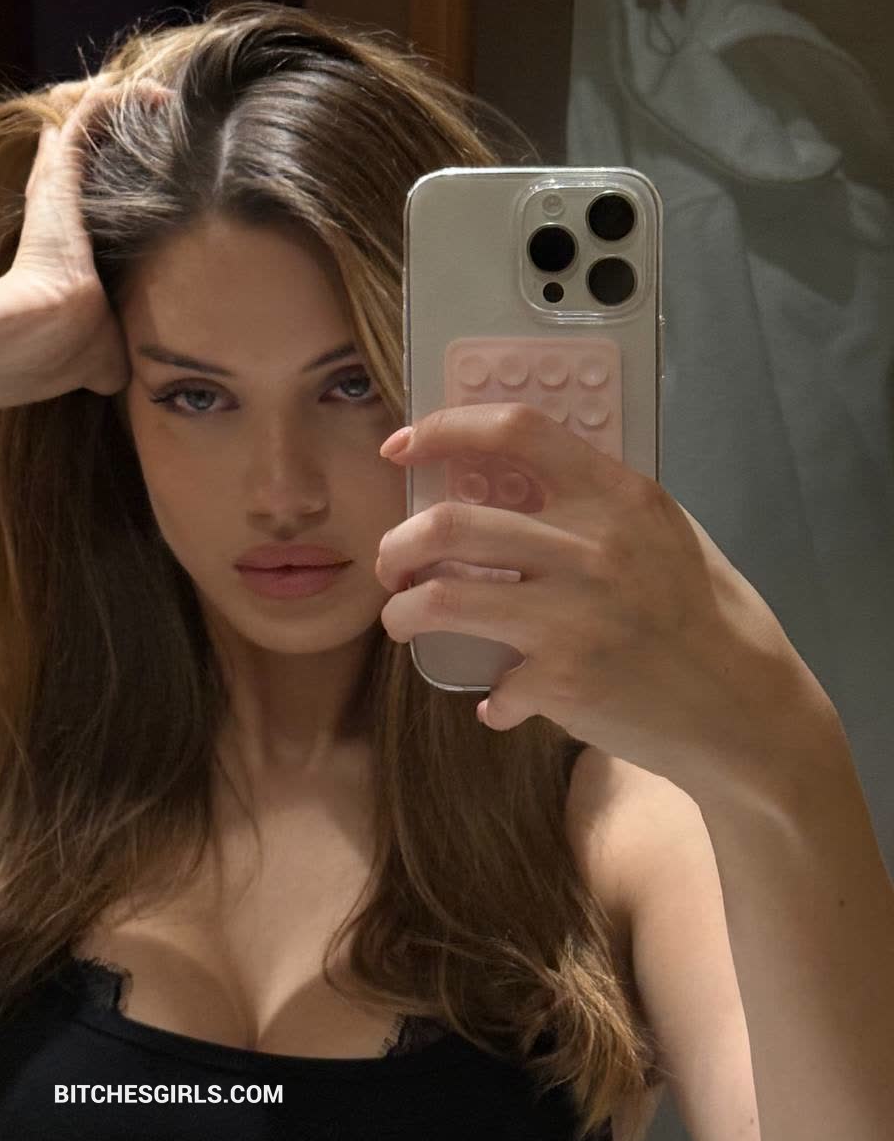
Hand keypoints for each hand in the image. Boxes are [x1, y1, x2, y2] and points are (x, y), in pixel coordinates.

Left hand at [375, 402, 832, 800]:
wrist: (747, 711)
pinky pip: (492, 684)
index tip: (402, 445)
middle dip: (397, 544)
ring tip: (404, 620)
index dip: (446, 429)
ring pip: (442, 598)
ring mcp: (574, 615)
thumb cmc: (708, 615)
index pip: (517, 431)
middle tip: (392, 563)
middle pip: (450, 523)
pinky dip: (491, 697)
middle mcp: (594, 546)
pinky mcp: (564, 681)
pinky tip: (501, 702)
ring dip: (404, 612)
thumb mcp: (666, 533)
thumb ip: (599, 504)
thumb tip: (513, 483)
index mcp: (620, 496)